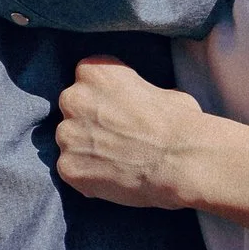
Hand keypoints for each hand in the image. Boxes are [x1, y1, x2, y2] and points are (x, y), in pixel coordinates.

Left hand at [53, 56, 216, 211]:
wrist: (181, 162)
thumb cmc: (179, 122)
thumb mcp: (159, 90)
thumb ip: (133, 93)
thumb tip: (136, 104)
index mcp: (94, 71)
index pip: (87, 79)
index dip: (103, 96)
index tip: (117, 109)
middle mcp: (73, 98)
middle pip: (73, 108)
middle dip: (89, 121)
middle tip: (116, 137)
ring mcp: (67, 134)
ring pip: (69, 140)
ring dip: (86, 148)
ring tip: (116, 161)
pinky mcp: (67, 167)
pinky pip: (71, 169)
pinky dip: (87, 175)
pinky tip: (112, 178)